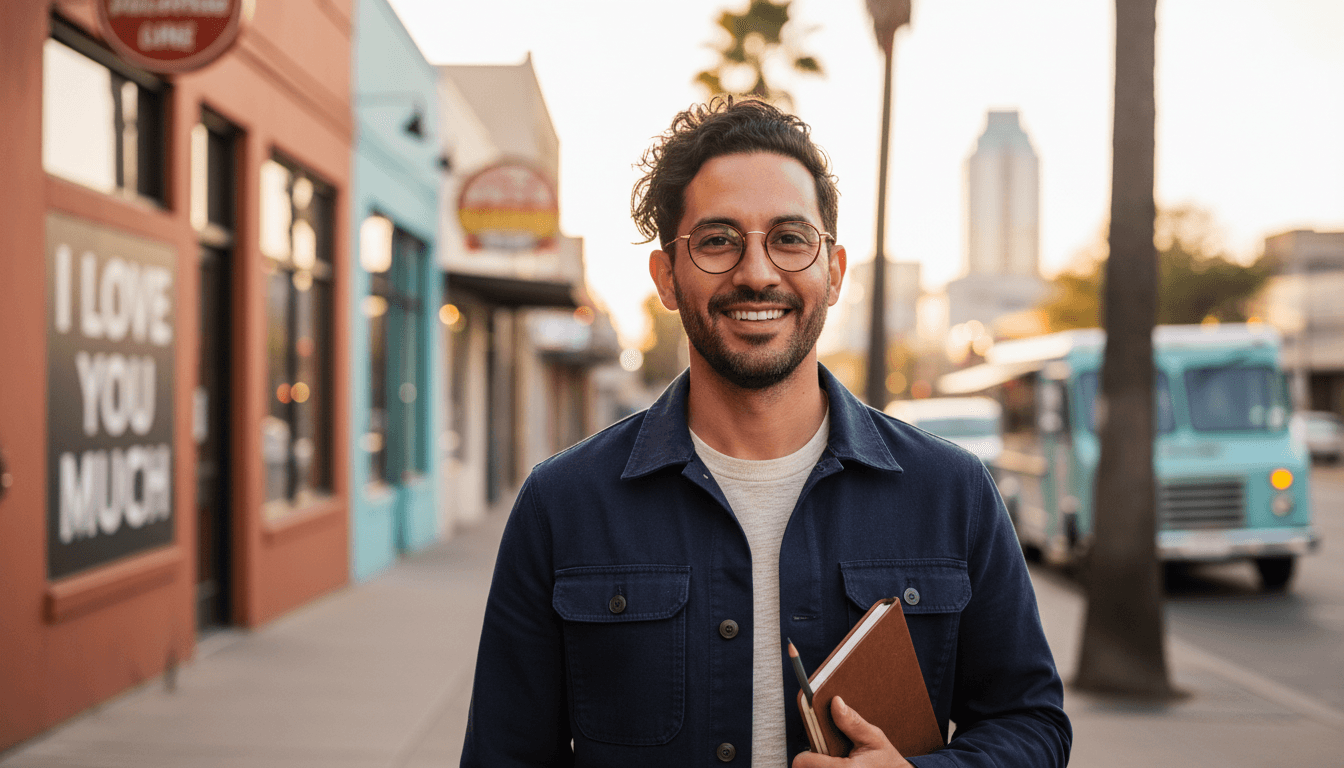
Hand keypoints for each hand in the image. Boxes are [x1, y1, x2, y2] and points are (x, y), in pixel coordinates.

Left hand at [792, 696, 910, 767]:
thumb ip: (852, 722)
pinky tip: (835, 764)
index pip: (805, 763)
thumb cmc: (885, 760)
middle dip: (812, 761)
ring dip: (817, 766)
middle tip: (825, 755)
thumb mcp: (874, 737)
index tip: (807, 750)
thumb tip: (835, 702)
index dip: (803, 755)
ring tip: (833, 759)